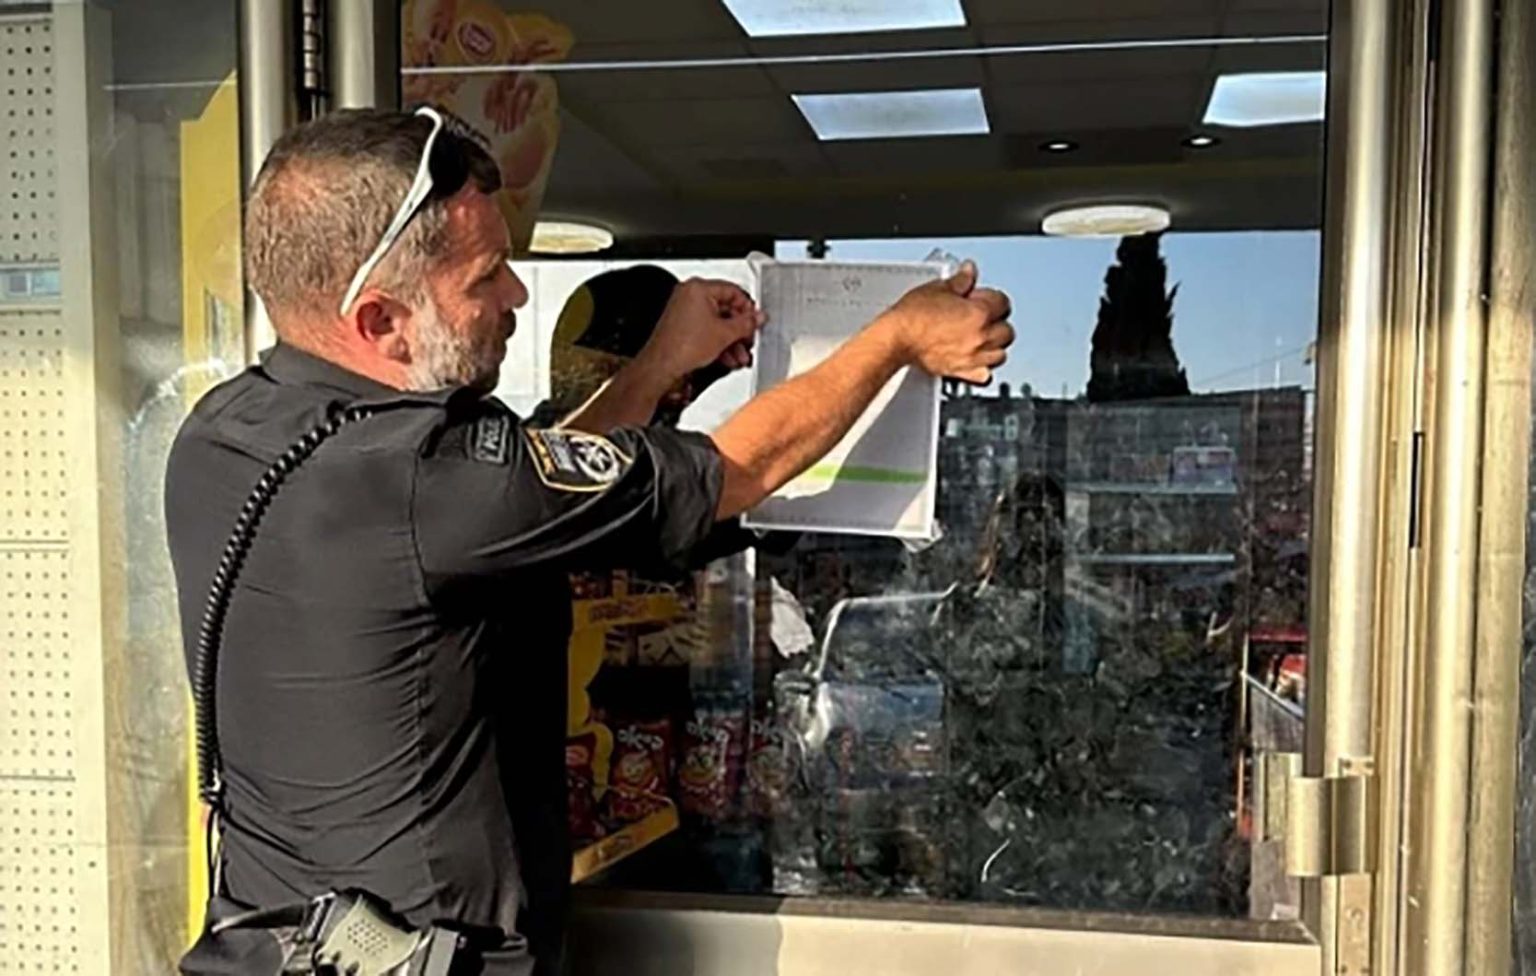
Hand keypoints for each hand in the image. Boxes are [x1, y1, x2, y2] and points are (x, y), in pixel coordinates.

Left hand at [639, 278, 763, 384]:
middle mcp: (689, 295)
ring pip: (717, 322)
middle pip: (725, 308)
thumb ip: (746, 324)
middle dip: (739, 329)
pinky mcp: (681, 325)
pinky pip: (706, 329)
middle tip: (748, 339)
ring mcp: (684, 310)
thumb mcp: (725, 334)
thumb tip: (757, 318)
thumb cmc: (682, 347)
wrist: (661, 366)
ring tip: (740, 354)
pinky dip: (718, 342)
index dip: (748, 308)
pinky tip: (727, 356)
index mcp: (698, 288)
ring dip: (731, 340)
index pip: (733, 291)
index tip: (755, 320)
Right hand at [881, 261, 1013, 384]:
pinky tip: (977, 361)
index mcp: (980, 313)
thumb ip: (960, 280)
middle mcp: (982, 337)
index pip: (1003, 302)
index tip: (980, 297)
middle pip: (1006, 330)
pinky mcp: (962, 372)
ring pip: (1001, 353)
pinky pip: (984, 375)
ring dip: (995, 345)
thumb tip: (969, 272)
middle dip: (997, 321)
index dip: (990, 297)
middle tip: (983, 316)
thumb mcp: (937, 289)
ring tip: (983, 338)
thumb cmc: (912, 317)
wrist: (896, 340)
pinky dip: (984, 369)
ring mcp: (973, 357)